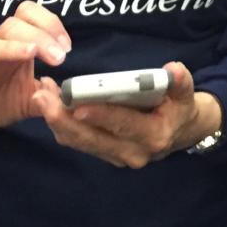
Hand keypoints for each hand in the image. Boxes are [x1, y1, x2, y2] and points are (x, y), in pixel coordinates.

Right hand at [0, 1, 71, 143]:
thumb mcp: (31, 99)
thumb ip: (50, 93)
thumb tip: (68, 90)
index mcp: (15, 47)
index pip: (28, 16)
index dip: (49, 23)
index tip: (67, 46)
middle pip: (12, 26)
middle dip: (39, 36)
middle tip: (60, 57)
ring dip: (11, 48)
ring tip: (31, 53)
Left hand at [33, 62, 216, 168]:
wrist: (182, 132)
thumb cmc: (180, 107)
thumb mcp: (186, 94)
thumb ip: (180, 82)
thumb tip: (173, 69)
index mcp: (153, 136)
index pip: (122, 124)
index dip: (100, 115)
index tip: (77, 105)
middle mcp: (132, 152)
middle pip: (91, 138)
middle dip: (63, 119)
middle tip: (41, 96)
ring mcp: (116, 156)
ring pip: (79, 142)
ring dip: (57, 121)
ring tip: (41, 95)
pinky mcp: (104, 154)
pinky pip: (78, 142)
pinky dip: (61, 124)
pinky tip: (50, 103)